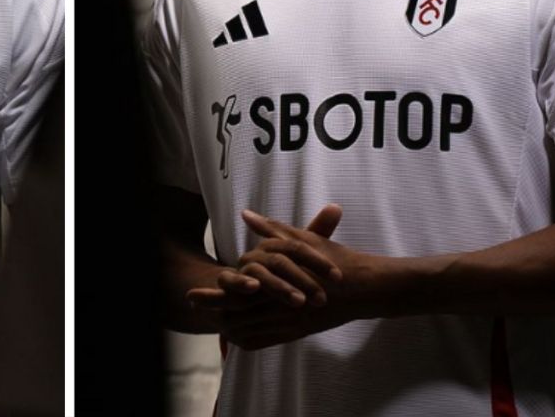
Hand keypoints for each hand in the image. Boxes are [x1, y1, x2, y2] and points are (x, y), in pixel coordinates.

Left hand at [202, 205, 387, 350]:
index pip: (236, 290)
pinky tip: (236, 336)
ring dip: (228, 326)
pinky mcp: (295, 333)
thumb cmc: (334, 261)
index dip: (212, 294)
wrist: (364, 288)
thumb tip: (245, 214)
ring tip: (211, 322)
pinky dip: (246, 339)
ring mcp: (287, 323)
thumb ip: (271, 229)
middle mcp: (280, 306)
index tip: (190, 294)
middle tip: (193, 306)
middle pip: (236, 313)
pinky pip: (263, 342)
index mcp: (277, 282)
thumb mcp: (302, 241)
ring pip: (248, 330)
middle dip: (212, 310)